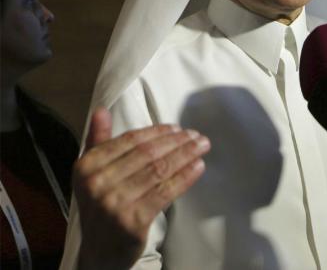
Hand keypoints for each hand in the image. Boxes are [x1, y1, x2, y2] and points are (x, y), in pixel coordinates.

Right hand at [75, 108, 209, 269]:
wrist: (99, 254)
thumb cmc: (100, 208)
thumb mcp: (91, 174)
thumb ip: (98, 142)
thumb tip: (101, 110)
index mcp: (87, 167)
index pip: (129, 141)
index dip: (156, 132)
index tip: (176, 128)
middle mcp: (98, 183)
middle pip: (147, 154)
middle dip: (176, 142)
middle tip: (196, 136)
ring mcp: (115, 202)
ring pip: (159, 170)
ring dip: (185, 156)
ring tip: (201, 147)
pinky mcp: (134, 219)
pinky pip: (166, 192)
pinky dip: (185, 177)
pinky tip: (198, 168)